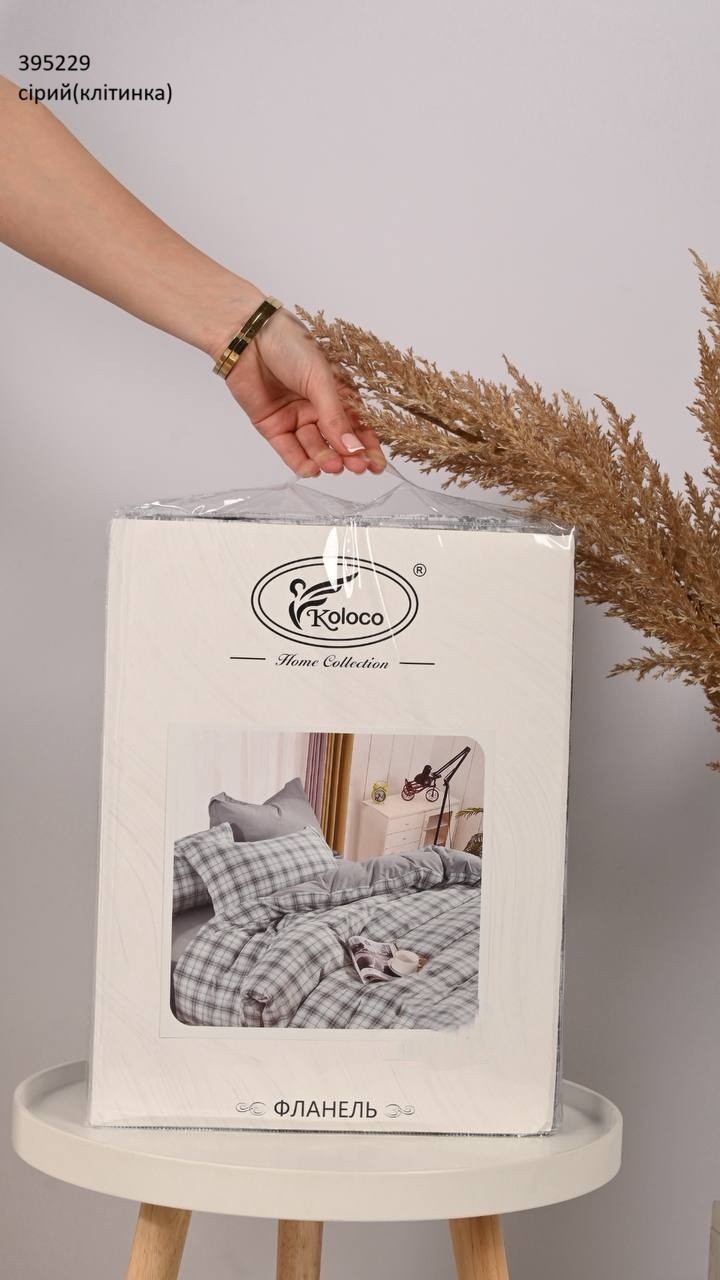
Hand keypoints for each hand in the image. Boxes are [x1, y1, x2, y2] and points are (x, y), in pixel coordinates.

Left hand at [222, 302, 385, 477]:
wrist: (249, 337)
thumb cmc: (291, 346)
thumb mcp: (321, 379)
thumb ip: (335, 416)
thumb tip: (354, 449)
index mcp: (338, 393)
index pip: (358, 426)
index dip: (368, 446)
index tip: (376, 466)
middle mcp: (320, 409)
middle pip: (338, 441)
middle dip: (348, 456)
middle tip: (357, 468)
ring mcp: (297, 419)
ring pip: (315, 448)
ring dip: (325, 459)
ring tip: (333, 467)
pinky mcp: (274, 427)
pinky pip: (290, 450)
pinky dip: (301, 462)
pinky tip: (312, 469)